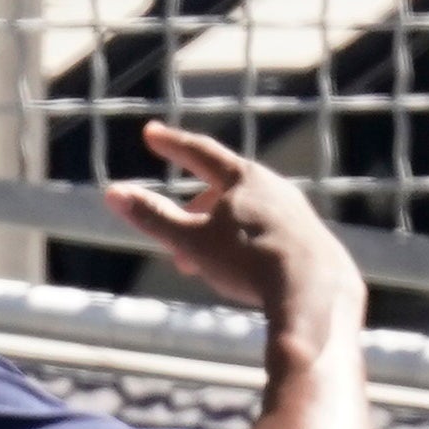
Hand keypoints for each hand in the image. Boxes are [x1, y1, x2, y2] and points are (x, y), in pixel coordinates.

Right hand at [107, 125, 361, 330]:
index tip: (151, 134)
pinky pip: (275, 239)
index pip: (200, 152)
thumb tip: (112, 192)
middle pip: (226, 188)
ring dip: (223, 233)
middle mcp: (277, 188)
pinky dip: (251, 249)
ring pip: (251, 216)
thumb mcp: (192, 241)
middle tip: (177, 239)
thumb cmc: (249, 262)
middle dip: (197, 210)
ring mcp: (300, 215)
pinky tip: (251, 275)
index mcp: (244, 178)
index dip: (172, 144)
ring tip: (208, 263)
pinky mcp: (317, 245)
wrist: (316, 295)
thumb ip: (154, 216)